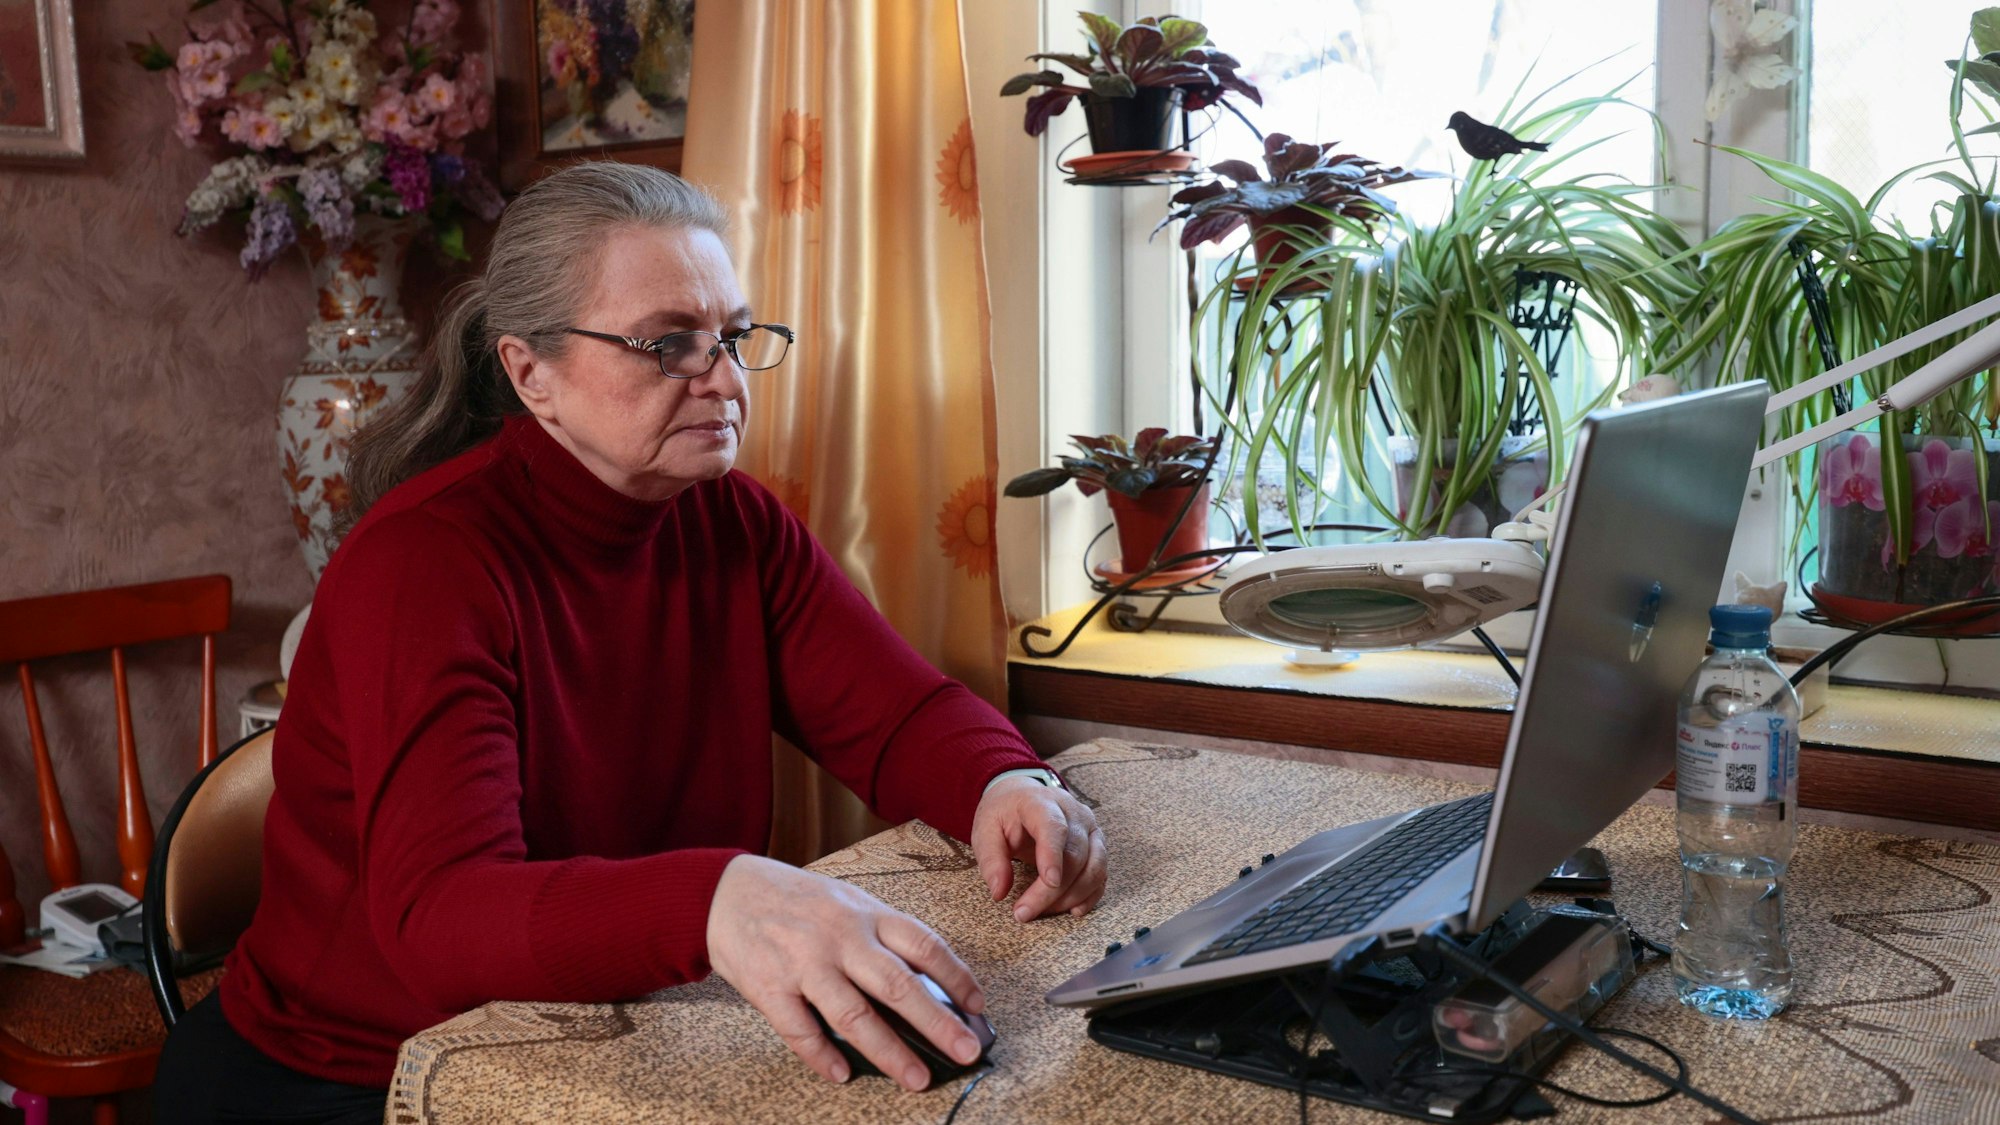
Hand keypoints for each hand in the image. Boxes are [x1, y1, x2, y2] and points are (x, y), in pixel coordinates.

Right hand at [706, 855, 985, 1090]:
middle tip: (964, 1052)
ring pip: (855, 1014)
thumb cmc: (795, 900)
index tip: (977, 1006)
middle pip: (898, 985)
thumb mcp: (846, 903)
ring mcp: (805, 962)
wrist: (726, 891)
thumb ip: (880, 937)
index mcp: (866, 914)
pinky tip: (842, 1074)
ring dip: (889, 1051)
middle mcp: (840, 936)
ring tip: (915, 1078)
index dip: (957, 978)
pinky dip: (823, 1056)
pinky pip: (801, 1030)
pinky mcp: (769, 986)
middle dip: (938, 1023)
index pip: (924, 945)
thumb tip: (925, 985)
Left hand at [971, 776, 1106, 921]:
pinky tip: (1072, 910)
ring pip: (1094, 866)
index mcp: (1041, 802)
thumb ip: (991, 860)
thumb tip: (1000, 892)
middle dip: (1052, 890)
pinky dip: (1089, 895)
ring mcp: (1089, 828)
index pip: (1054, 827)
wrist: (1022, 798)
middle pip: (1074, 854)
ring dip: (1072, 896)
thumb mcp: (985, 831)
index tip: (1049, 882)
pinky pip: (1100, 874)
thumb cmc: (1004, 815)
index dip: (1053, 855)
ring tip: (1044, 911)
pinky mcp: (1097, 845)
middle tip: (1024, 913)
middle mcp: (1073, 812)